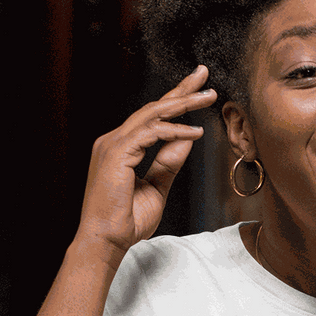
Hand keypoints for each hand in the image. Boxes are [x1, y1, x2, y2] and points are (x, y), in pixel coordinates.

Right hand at [76, 65, 216, 262]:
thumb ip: (169, 162)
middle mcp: (114, 140)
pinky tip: (196, 132)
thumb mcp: (156, 188)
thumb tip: (187, 139)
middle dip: (181, 90)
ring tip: (209, 96)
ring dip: (183, 103)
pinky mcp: (116, 153)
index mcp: (122, 147)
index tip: (198, 89)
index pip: (152, 117)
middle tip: (204, 74)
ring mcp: (113, 144)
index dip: (176, 100)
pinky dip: (175, 131)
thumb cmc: (127, 220)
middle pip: (153, 107)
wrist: (107, 240)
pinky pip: (151, 133)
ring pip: (153, 114)